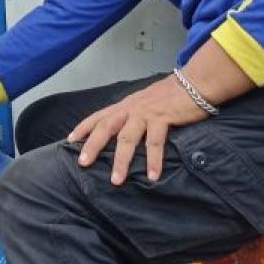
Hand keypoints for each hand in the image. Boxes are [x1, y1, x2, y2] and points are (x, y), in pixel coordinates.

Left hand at [67, 74, 208, 185]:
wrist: (195, 83)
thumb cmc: (170, 96)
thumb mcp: (145, 103)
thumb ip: (133, 115)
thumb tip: (123, 132)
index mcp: (125, 105)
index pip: (98, 116)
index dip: (83, 127)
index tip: (69, 140)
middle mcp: (131, 108)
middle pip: (106, 127)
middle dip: (93, 145)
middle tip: (83, 164)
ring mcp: (145, 112)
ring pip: (127, 138)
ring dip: (121, 160)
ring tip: (116, 180)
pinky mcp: (162, 117)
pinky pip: (155, 142)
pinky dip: (153, 160)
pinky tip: (152, 176)